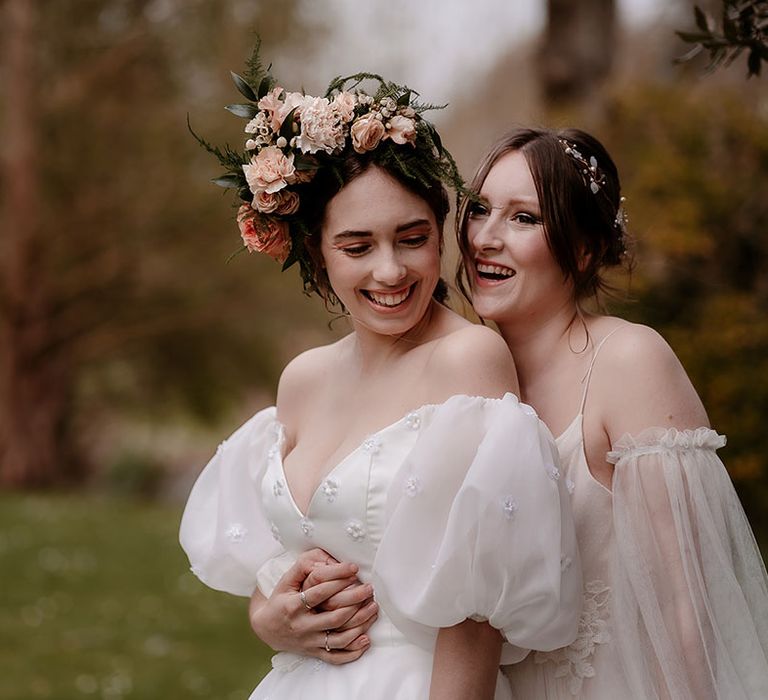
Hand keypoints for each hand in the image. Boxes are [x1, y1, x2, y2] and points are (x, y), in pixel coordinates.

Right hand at [249, 549, 377, 663]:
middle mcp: (302, 626)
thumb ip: (301, 568)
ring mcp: (309, 642)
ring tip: (373, 610)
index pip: (320, 592)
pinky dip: (353, 652)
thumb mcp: (285, 582)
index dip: (338, 579)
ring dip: (360, 625)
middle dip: (355, 601)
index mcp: (294, 606)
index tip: (354, 568)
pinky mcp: (314, 653)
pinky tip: (366, 640)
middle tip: (369, 589)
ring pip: (339, 639)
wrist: (266, 628)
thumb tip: (323, 558)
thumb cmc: (280, 600)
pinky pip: (336, 658)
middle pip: (335, 617)